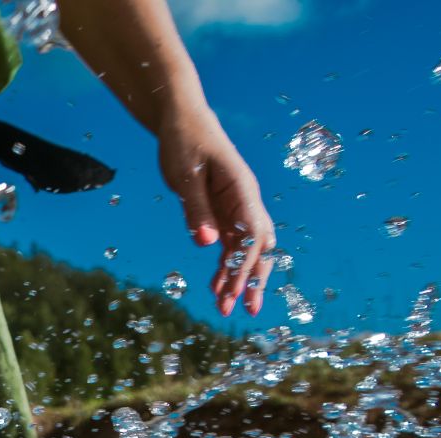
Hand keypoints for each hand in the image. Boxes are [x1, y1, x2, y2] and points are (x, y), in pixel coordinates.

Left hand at [158, 108, 275, 317]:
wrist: (183, 123)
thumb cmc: (185, 143)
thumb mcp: (185, 175)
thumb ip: (196, 209)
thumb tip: (208, 244)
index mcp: (242, 190)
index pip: (252, 233)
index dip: (245, 263)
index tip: (233, 289)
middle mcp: (245, 202)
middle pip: (257, 247)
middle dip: (251, 279)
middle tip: (245, 310)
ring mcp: (236, 209)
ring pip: (245, 250)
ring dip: (238, 278)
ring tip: (227, 308)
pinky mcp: (222, 213)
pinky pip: (229, 245)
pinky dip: (224, 267)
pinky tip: (215, 287)